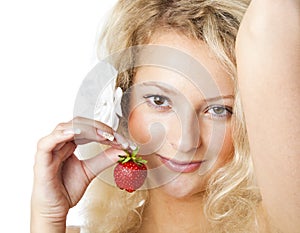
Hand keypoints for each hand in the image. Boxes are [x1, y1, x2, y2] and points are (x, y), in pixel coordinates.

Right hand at [31, 117, 130, 231]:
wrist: (54, 211)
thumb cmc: (66, 189)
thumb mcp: (90, 171)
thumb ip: (105, 159)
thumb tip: (122, 149)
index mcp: (69, 143)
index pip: (87, 128)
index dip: (103, 130)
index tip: (120, 139)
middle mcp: (59, 143)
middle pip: (77, 124)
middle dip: (98, 127)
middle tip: (113, 136)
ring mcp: (49, 151)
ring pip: (63, 128)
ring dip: (85, 129)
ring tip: (102, 134)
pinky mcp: (41, 162)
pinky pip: (46, 143)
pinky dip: (59, 136)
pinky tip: (75, 133)